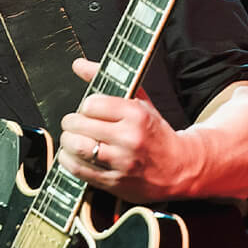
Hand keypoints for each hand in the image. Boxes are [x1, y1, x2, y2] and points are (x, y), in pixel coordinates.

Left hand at [56, 57, 198, 202]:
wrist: (179, 168)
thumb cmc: (155, 133)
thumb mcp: (138, 102)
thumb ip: (108, 80)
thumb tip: (78, 64)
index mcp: (136, 114)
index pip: (91, 104)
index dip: (85, 107)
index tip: (89, 111)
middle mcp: (129, 138)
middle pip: (79, 125)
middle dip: (71, 123)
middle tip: (75, 125)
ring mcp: (121, 162)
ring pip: (75, 147)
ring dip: (68, 142)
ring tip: (74, 139)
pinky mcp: (114, 182)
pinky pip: (78, 170)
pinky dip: (69, 161)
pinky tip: (75, 156)